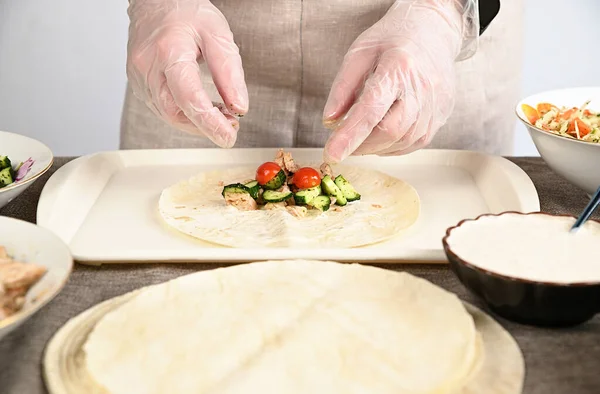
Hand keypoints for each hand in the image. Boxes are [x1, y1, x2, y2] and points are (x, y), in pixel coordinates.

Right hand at [127, 0, 247, 147]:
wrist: (155, 0)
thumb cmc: (186, 13)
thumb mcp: (218, 34)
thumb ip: (229, 72)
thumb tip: (240, 107)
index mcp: (169, 51)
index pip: (189, 97)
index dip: (210, 123)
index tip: (228, 137)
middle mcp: (148, 67)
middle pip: (175, 113)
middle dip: (205, 126)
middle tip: (231, 126)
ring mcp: (139, 77)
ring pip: (168, 115)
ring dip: (196, 123)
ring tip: (220, 116)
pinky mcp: (138, 84)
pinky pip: (162, 108)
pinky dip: (184, 114)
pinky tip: (202, 109)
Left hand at [322, 0, 475, 162]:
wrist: (434, 30)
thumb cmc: (393, 39)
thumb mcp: (359, 52)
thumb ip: (343, 87)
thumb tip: (329, 121)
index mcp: (398, 66)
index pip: (370, 109)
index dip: (350, 136)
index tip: (331, 154)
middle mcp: (422, 87)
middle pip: (390, 131)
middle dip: (361, 145)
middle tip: (343, 142)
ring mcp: (435, 103)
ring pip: (403, 141)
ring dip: (376, 146)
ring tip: (362, 135)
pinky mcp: (441, 115)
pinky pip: (415, 142)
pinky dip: (393, 146)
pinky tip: (382, 135)